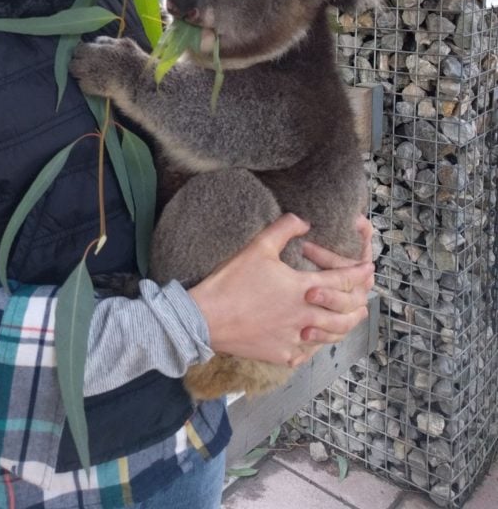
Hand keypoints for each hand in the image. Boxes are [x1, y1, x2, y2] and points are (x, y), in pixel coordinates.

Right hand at [188, 213, 373, 369]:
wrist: (207, 318)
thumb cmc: (231, 281)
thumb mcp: (258, 247)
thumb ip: (284, 229)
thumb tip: (303, 220)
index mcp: (302, 288)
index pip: (341, 281)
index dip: (358, 274)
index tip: (369, 269)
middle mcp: (305, 316)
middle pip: (345, 313)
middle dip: (358, 303)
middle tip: (364, 297)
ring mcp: (295, 338)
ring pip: (331, 336)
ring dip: (344, 326)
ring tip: (349, 319)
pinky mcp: (282, 354)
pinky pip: (308, 352)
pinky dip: (316, 345)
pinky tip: (315, 340)